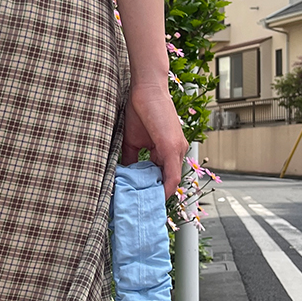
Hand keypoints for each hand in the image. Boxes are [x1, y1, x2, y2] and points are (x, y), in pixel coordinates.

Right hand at [121, 82, 187, 198]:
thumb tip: (123, 177)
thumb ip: (131, 160)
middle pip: (169, 182)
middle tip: (143, 211)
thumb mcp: (132, 142)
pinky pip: (171, 175)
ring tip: (147, 209)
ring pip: (172, 181)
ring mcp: (177, 149)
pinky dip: (164, 188)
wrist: (146, 89)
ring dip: (160, 196)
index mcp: (167, 150)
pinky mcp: (172, 147)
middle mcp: (177, 151)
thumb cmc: (139, 110)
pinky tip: (155, 199)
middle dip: (156, 197)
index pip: (163, 176)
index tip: (142, 202)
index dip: (153, 191)